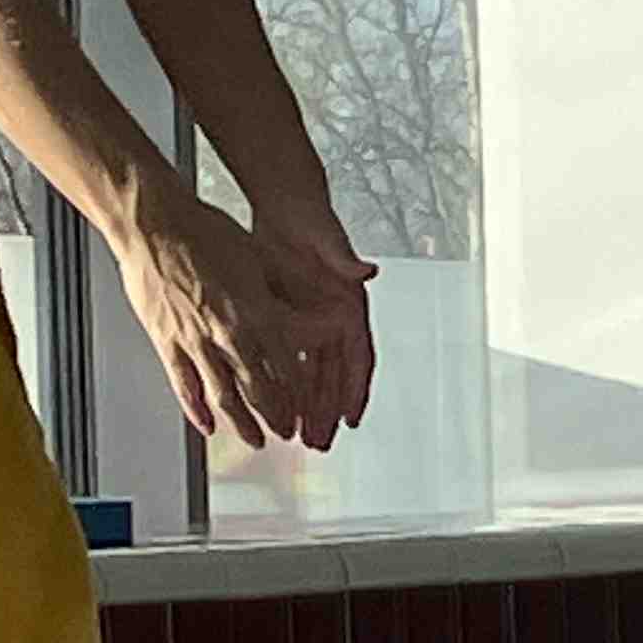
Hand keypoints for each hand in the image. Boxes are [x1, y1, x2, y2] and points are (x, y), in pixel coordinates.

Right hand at [114, 195, 309, 450]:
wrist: (152, 223)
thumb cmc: (202, 230)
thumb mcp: (258, 258)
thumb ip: (279, 292)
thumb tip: (306, 310)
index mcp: (257, 311)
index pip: (287, 365)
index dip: (300, 392)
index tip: (309, 407)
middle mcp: (228, 332)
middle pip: (260, 388)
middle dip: (277, 415)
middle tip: (289, 432)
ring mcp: (195, 341)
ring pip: (225, 395)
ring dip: (243, 423)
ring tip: (256, 440)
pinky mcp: (166, 341)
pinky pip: (184, 385)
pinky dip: (197, 410)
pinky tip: (207, 426)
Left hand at [250, 194, 378, 445]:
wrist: (285, 202)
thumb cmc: (308, 217)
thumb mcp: (325, 238)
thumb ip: (344, 258)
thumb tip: (367, 271)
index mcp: (349, 306)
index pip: (359, 356)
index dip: (355, 389)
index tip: (351, 417)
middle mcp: (334, 319)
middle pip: (335, 375)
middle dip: (328, 410)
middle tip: (320, 440)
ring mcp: (313, 321)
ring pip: (313, 373)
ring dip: (307, 404)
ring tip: (300, 434)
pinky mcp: (291, 317)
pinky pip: (290, 359)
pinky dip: (285, 383)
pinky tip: (276, 403)